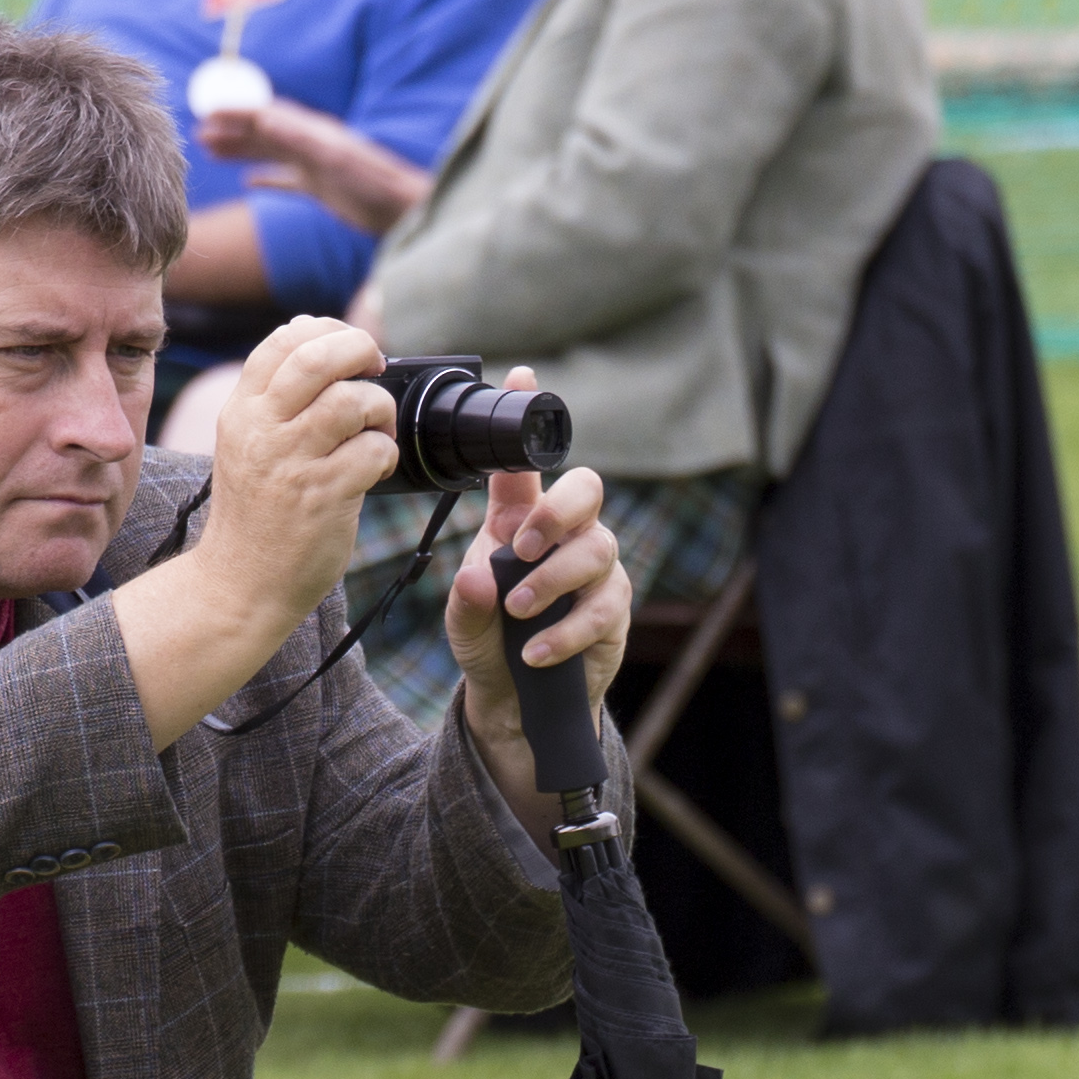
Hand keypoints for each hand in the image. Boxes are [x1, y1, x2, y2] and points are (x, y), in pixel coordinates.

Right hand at [109, 315, 389, 749]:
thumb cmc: (255, 513)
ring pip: (351, 400)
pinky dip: (386, 454)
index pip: (283, 340)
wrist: (239, 584)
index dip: (327, 330)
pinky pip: (372, 451)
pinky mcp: (322, 496)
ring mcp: (290, 462)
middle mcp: (261, 430)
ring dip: (379, 408)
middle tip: (376, 369)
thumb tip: (313, 331)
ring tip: (376, 430)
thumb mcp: (247, 443)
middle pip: (317, 356)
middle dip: (360, 350)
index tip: (350, 349)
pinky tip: (376, 469)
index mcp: (242, 411)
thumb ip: (276, 396)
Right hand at [196, 96, 435, 238]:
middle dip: (231, 131)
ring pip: (270, 152)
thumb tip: (264, 117)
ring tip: (211, 151)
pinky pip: (286, 179)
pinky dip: (265, 178)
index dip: (237, 112)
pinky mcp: (322, 187)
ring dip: (241, 150)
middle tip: (198, 134)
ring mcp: (316, 165)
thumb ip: (299, 139)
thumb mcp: (335, 159)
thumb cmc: (374, 184)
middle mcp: (312, 144)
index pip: (267, 114)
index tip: (207, 111)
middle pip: (264, 131)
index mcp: (313, 131)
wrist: (403, 210)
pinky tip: (249, 183)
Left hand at [441, 403, 631, 816]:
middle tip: (522, 545)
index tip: (520, 375)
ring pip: (597, 548)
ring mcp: (595, 570)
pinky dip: (567, 630)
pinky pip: (604, 607)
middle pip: (586, 489)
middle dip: (558, 510)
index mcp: (520, 522)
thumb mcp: (464, 623)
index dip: (525, 419)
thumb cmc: (490, 642)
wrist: (516, 702)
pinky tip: (537, 652)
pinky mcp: (614, 610)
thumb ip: (465, 602)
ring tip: (519, 611)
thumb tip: (477, 578)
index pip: (524, 466)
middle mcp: (564, 536)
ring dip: (554, 578)